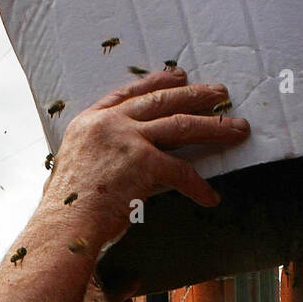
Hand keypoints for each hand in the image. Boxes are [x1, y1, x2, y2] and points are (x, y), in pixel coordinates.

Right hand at [41, 67, 250, 243]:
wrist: (65, 225)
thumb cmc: (66, 209)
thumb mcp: (73, 169)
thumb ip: (96, 158)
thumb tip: (114, 166)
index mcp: (89, 122)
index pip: (128, 93)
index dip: (156, 82)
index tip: (178, 76)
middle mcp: (109, 124)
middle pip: (161, 101)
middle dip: (195, 95)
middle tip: (219, 93)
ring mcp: (128, 140)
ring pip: (180, 124)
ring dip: (214, 127)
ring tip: (237, 128)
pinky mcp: (144, 162)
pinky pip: (181, 172)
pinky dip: (198, 187)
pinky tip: (210, 197)